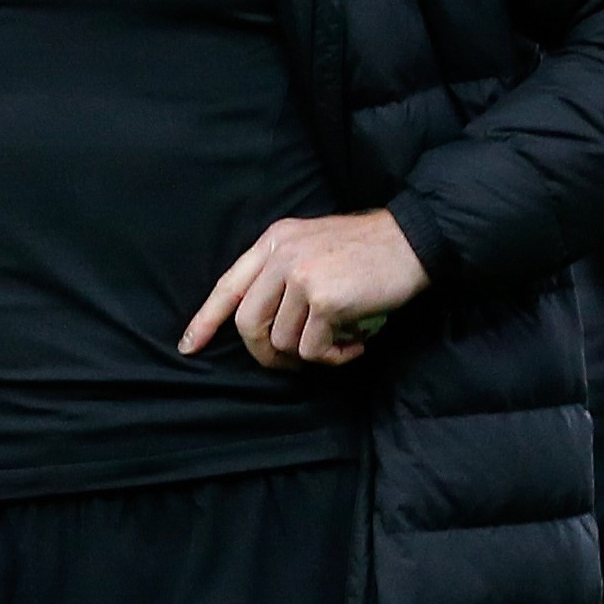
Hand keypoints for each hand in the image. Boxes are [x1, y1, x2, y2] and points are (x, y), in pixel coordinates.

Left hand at [180, 208, 424, 368]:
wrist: (415, 240)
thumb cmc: (367, 252)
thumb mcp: (313, 246)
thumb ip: (281, 273)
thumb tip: (261, 326)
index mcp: (274, 241)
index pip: (228, 286)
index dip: (205, 320)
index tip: (189, 346)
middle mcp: (281, 255)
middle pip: (249, 324)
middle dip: (265, 354)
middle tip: (292, 363)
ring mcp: (301, 276)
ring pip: (283, 341)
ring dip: (311, 353)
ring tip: (340, 342)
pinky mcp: (325, 299)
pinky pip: (314, 350)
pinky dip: (334, 357)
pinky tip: (355, 346)